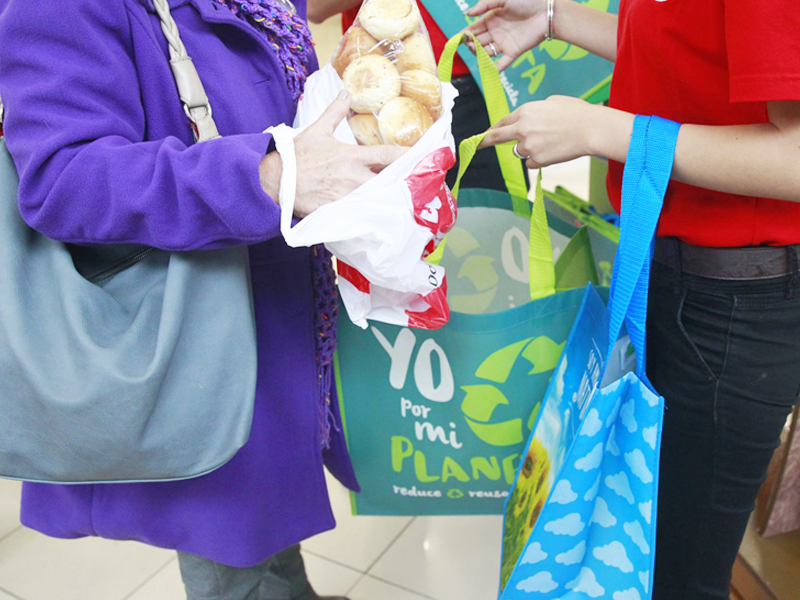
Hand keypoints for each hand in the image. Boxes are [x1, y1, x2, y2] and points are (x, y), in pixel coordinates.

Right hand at [260, 91, 406, 217]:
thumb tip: (345, 93)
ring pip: (379, 200)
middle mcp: (355, 177)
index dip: (408, 157)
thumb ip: (335, 112)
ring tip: (408, 204)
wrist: (277, 181)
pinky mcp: (340, 212)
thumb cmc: (298, 157)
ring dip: (392, 201)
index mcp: (353, 156)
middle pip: (390, 182)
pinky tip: (384, 219)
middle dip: (405, 184)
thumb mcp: (317, 130)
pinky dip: (373, 216)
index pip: (389, 155)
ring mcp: (349, 196)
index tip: (423, 157)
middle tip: (420, 186)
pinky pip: (362, 215)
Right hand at [466, 0, 547, 70]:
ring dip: (479, 55)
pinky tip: (486, 69)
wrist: (547, 11)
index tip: (457, 39)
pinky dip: (494, 69)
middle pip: (478, 42)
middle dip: (470, 45)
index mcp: (491, 19)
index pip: (473, 29)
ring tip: (476, 51)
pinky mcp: (513, 52)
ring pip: (486, 53)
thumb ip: (484, 4)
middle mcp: (496, 32)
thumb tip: (466, 14)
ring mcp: (504, 43)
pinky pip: (501, 64)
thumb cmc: (527, 0)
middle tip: (468, 43)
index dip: (464, 34)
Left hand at [479, 96, 604, 168]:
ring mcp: (528, 145)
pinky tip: (553, 152)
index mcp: (526, 111)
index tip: (486, 133)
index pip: (503, 121)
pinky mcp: (536, 159)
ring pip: (519, 152)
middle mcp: (522, 128)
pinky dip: (538, 160)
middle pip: (496, 137)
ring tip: (549, 143)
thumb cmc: (576, 113)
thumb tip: (531, 119)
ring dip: (528, 150)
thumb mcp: (553, 102)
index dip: (494, 128)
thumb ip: (536, 111)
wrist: (590, 129)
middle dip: (483, 142)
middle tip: (474, 146)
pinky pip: (530, 163)